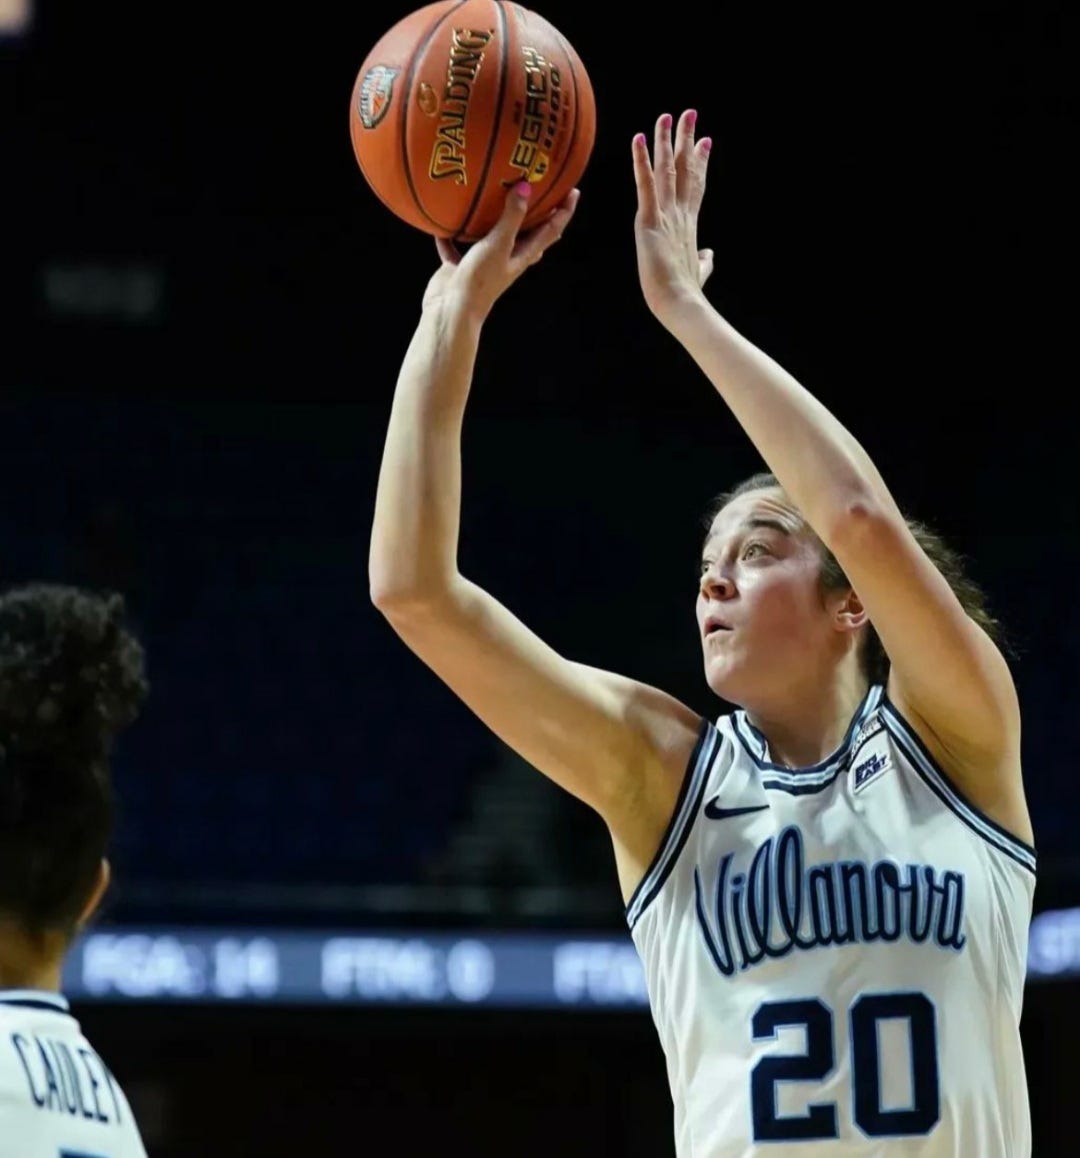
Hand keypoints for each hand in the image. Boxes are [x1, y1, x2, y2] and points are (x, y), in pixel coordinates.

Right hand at [422, 183, 580, 321]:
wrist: (452, 309)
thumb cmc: (481, 280)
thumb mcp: (499, 244)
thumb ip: (512, 216)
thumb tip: (526, 186)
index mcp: (523, 255)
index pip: (550, 230)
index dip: (563, 211)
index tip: (573, 191)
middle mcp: (507, 258)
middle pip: (528, 234)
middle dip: (536, 214)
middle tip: (540, 189)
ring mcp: (485, 263)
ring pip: (494, 238)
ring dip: (495, 220)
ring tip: (495, 196)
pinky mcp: (461, 267)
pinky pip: (457, 247)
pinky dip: (452, 236)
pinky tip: (443, 220)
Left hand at [632, 110, 714, 325]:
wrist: (681, 303)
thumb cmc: (687, 293)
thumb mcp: (699, 272)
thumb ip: (704, 262)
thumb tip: (709, 257)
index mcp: (689, 224)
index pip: (695, 186)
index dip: (700, 162)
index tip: (705, 140)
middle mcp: (680, 213)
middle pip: (685, 169)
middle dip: (687, 139)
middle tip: (689, 113)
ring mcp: (667, 215)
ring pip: (667, 170)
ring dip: (666, 140)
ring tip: (666, 115)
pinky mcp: (650, 221)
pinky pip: (645, 185)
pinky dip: (641, 161)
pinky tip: (638, 139)